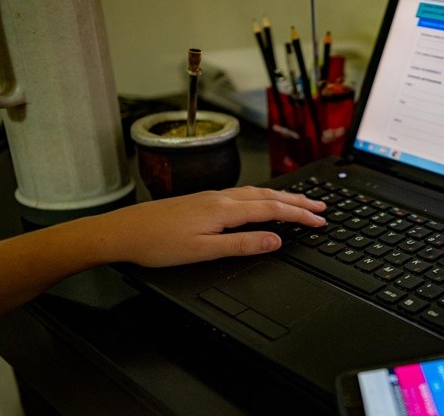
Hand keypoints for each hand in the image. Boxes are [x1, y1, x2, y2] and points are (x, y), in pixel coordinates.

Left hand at [95, 186, 325, 266]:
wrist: (122, 232)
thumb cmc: (157, 244)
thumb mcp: (203, 251)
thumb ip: (241, 244)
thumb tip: (274, 241)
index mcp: (224, 209)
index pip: (273, 209)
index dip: (299, 215)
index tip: (319, 220)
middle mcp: (221, 198)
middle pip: (269, 195)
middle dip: (298, 201)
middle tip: (321, 206)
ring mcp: (212, 197)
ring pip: (257, 192)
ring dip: (282, 196)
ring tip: (300, 201)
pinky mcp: (203, 200)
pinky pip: (244, 193)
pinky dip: (263, 196)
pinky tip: (262, 200)